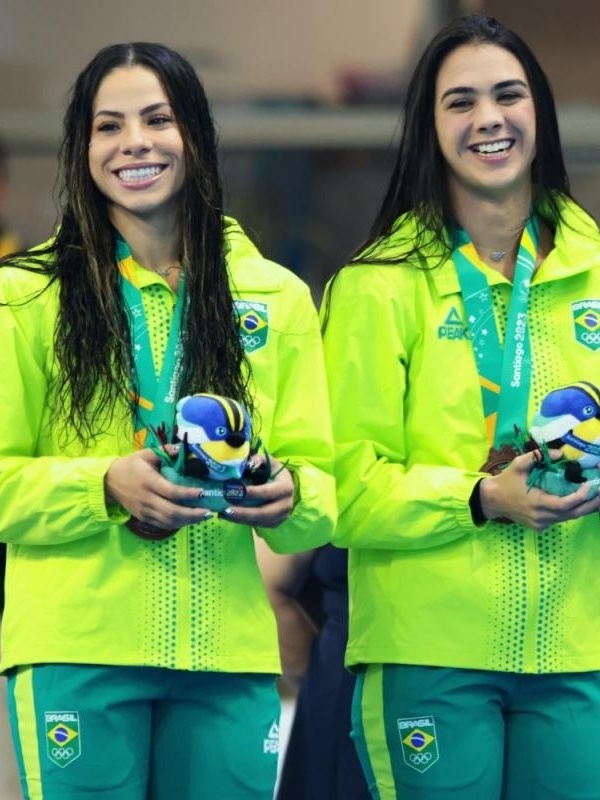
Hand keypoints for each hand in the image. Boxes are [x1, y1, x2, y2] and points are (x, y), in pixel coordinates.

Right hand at [105, 448, 213, 530]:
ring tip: (202, 517)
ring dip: (187, 521)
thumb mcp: (145, 454)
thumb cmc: (130, 466)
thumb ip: (164, 451)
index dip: (188, 494)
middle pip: (172, 512)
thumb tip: (182, 448)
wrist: (108, 481)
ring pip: (168, 521)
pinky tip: (188, 520)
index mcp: (149, 482)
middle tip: (208, 511)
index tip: (203, 492)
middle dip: (192, 514)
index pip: (171, 491)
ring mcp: (144, 511)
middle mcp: (147, 499)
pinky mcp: (143, 517)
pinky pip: (162, 525)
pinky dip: (177, 524)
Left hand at [219, 455, 294, 527]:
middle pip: (264, 512)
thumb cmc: (273, 473)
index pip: (267, 492)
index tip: (236, 492)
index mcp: (285, 487)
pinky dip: (242, 522)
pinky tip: (228, 516)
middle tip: (227, 510)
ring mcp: (281, 516)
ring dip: (240, 519)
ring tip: (224, 514)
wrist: (285, 488)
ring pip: (259, 521)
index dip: (252, 493)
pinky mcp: (274, 523)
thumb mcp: (269, 462)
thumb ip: (259, 460)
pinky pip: (257, 525)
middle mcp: (286, 504)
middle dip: (244, 513)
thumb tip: (249, 464)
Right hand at [479, 448, 599, 532]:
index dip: (580, 496)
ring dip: (583, 508)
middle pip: (572, 514)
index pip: (565, 504)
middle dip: (590, 504)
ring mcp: (541, 524)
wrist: (492, 500)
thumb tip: (560, 454)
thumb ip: (537, 457)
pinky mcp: (540, 526)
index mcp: (536, 503)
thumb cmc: (505, 481)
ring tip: (597, 498)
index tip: (589, 485)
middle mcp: (541, 517)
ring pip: (568, 518)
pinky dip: (571, 511)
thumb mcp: (517, 465)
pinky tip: (581, 504)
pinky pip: (560, 520)